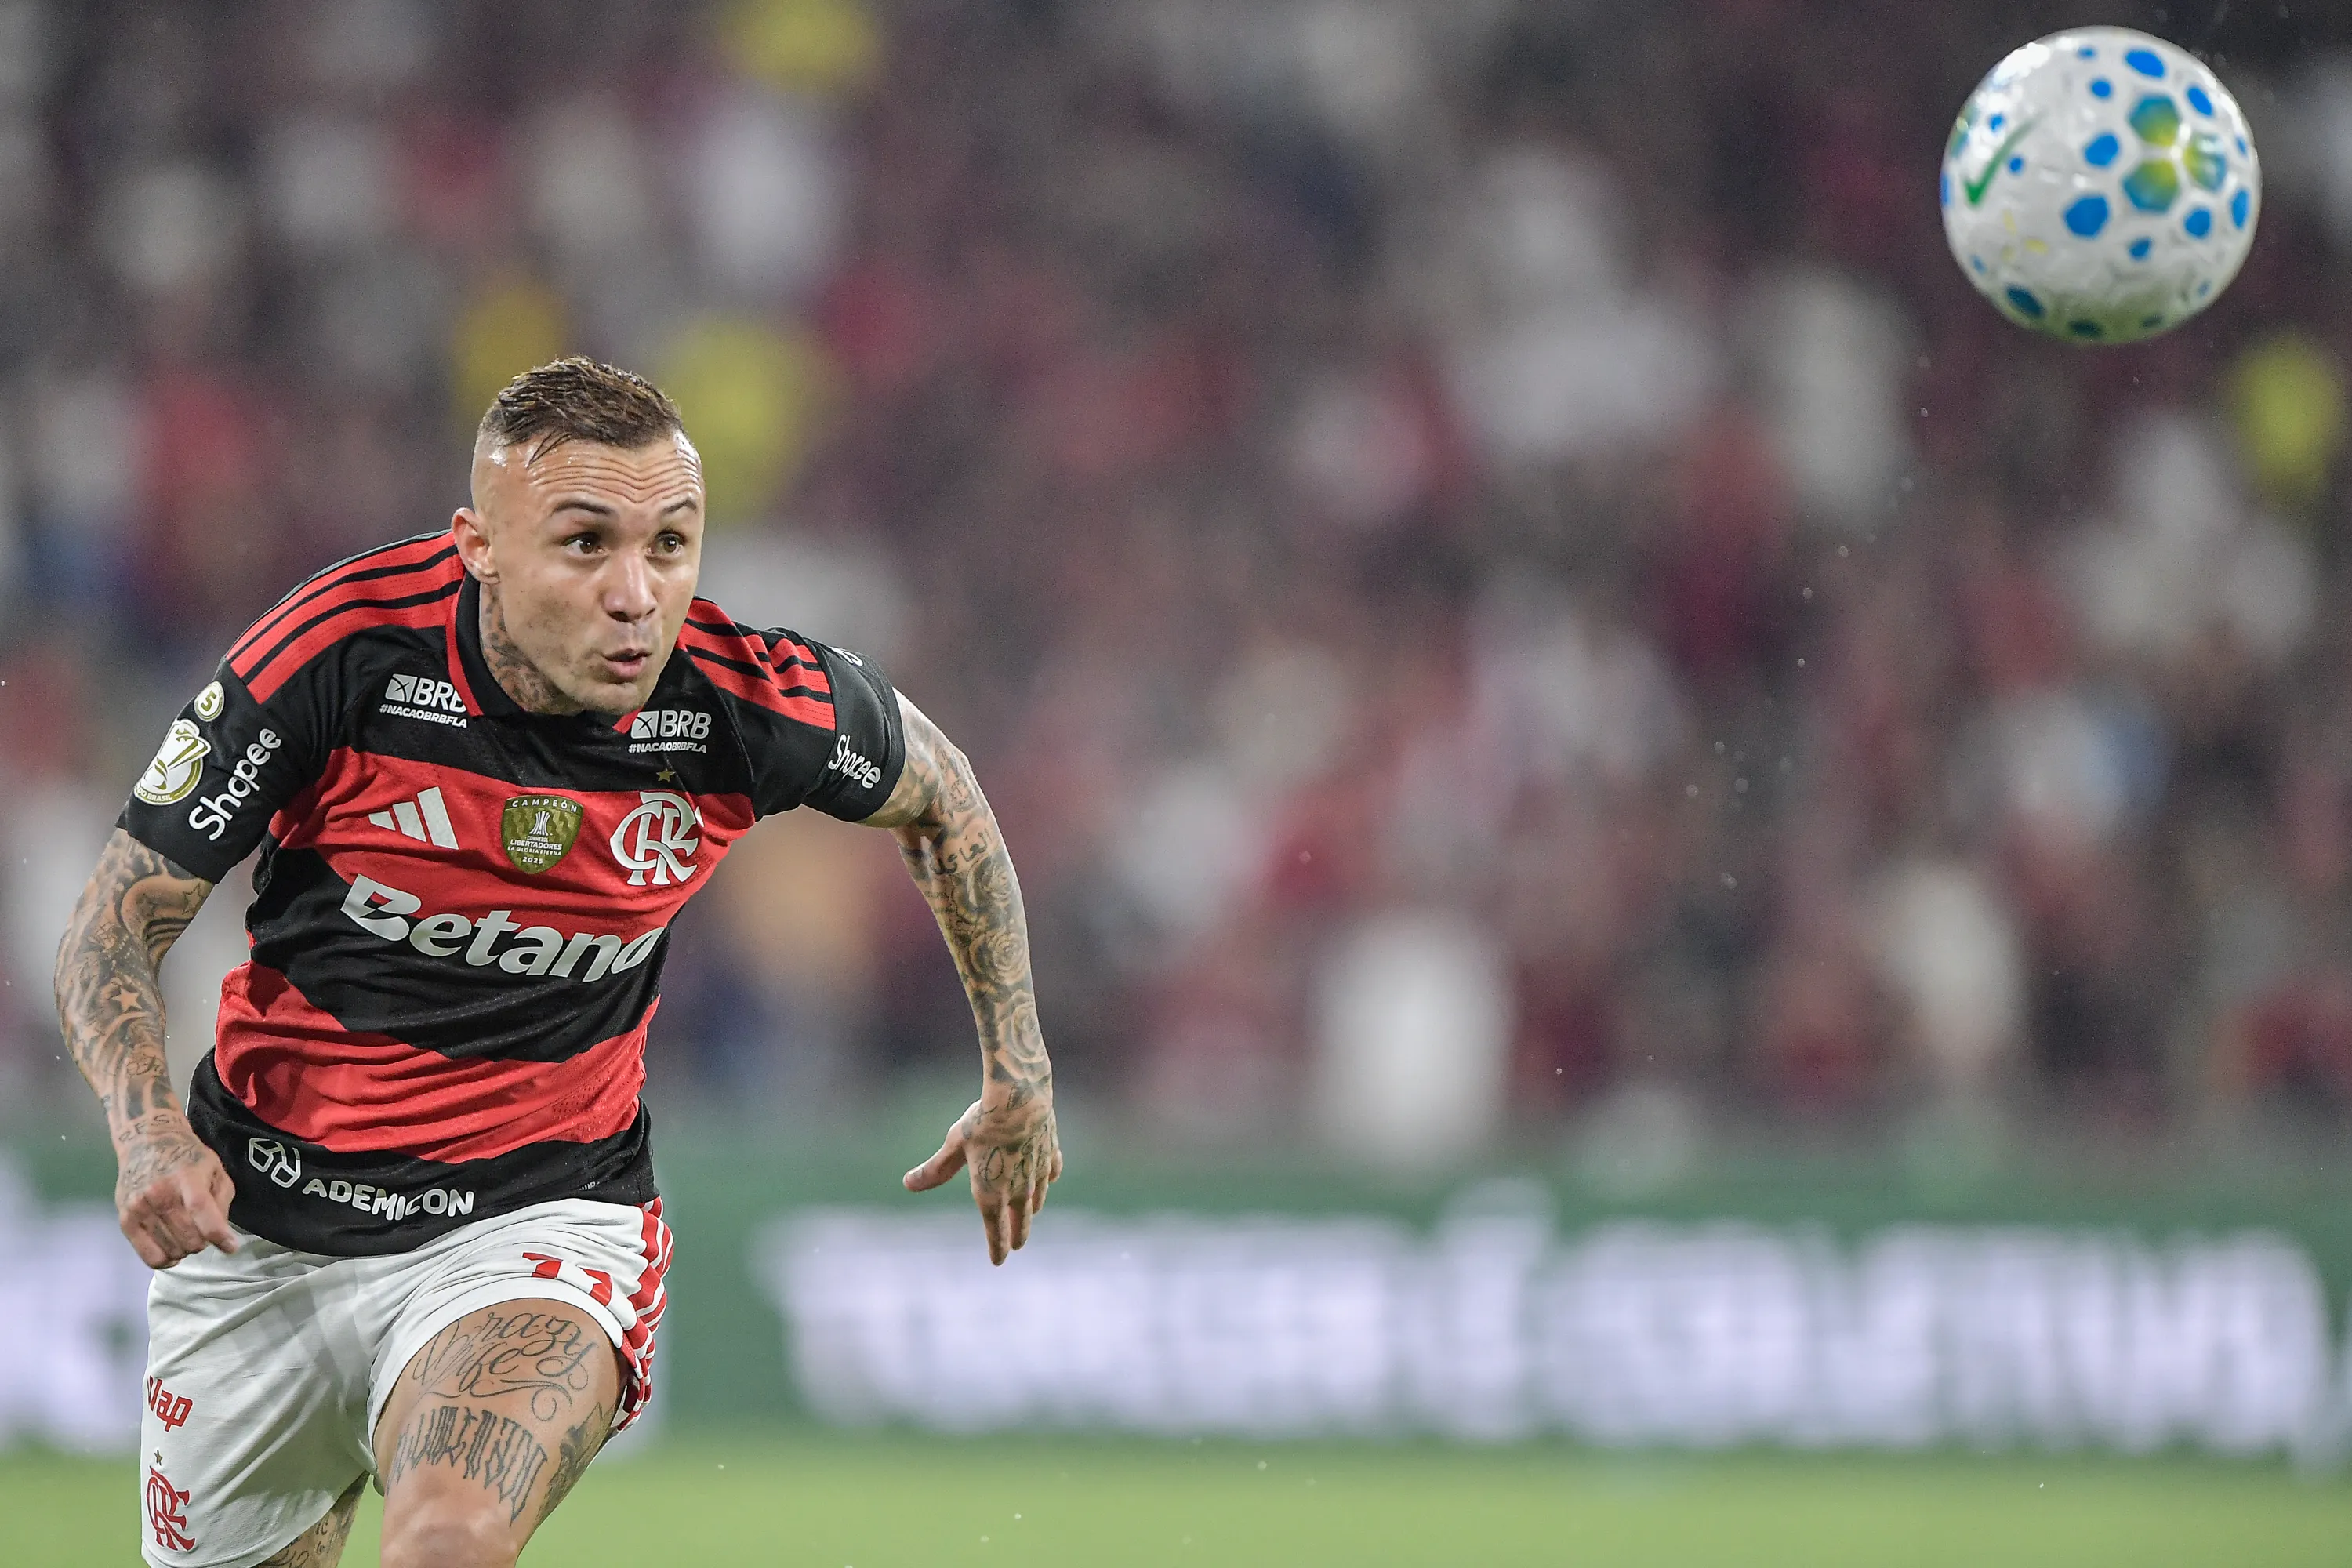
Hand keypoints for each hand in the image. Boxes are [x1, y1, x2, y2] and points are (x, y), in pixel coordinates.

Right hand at [114, 1110, 238, 1268]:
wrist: (146, 1143)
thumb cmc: (186, 1156)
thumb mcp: (215, 1168)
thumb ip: (221, 1200)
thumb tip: (221, 1234)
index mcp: (186, 1176)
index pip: (200, 1209)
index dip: (217, 1233)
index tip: (231, 1247)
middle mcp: (159, 1192)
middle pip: (188, 1237)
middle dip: (204, 1242)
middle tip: (204, 1232)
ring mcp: (139, 1208)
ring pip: (172, 1250)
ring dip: (186, 1249)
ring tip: (187, 1233)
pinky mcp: (125, 1221)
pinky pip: (150, 1257)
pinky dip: (167, 1259)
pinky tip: (173, 1248)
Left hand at [903, 1097, 1061, 1264]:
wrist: (1020, 1098)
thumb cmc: (982, 1123)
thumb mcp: (953, 1146)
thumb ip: (935, 1170)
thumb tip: (907, 1184)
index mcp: (992, 1194)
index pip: (995, 1231)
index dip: (997, 1248)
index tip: (999, 1262)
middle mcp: (1018, 1189)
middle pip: (1020, 1220)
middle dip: (1017, 1235)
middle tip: (1017, 1245)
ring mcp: (1038, 1173)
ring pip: (1037, 1198)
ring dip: (1031, 1209)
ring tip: (1029, 1212)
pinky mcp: (1051, 1153)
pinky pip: (1051, 1172)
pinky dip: (1048, 1178)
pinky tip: (1049, 1178)